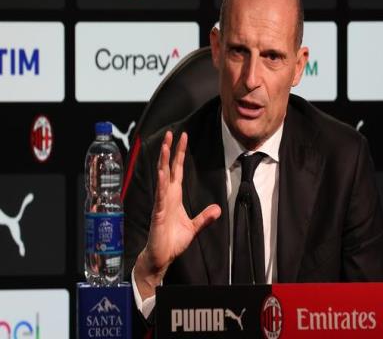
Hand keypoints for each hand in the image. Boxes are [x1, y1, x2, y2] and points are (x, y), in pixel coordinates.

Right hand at [134, 131, 220, 299]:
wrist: (162, 256)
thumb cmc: (172, 241)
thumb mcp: (193, 227)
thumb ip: (205, 217)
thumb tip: (218, 209)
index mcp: (174, 195)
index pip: (177, 170)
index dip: (179, 154)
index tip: (183, 138)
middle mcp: (166, 195)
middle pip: (168, 168)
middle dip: (170, 150)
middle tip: (172, 133)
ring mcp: (161, 203)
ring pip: (162, 177)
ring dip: (164, 161)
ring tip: (166, 146)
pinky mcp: (158, 213)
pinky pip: (160, 195)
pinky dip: (161, 184)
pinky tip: (162, 172)